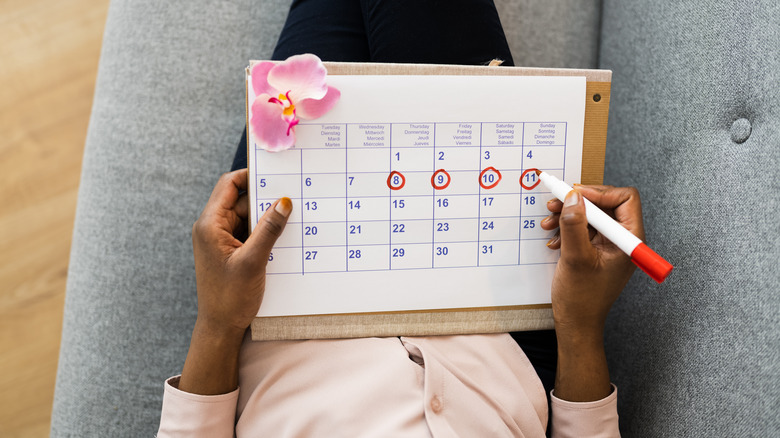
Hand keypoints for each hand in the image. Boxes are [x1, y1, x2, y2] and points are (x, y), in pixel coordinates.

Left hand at [179, 169, 290, 394]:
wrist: (220, 327)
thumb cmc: (231, 297)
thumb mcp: (254, 260)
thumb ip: (269, 229)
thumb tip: (284, 202)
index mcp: (210, 225)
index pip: (229, 185)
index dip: (250, 176)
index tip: (276, 174)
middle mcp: (212, 228)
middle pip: (240, 200)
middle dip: (264, 199)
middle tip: (291, 197)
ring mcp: (220, 240)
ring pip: (246, 217)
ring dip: (266, 218)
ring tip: (290, 218)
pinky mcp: (229, 251)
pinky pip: (248, 232)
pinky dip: (263, 232)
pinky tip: (281, 236)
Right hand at [541, 185, 642, 334]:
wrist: (575, 322)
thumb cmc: (582, 298)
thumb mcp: (576, 258)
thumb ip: (574, 225)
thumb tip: (573, 197)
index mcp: (629, 240)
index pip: (625, 199)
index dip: (599, 193)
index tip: (575, 195)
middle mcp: (621, 239)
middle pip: (604, 204)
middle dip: (578, 203)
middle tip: (555, 204)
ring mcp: (607, 244)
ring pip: (589, 215)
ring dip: (567, 215)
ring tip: (548, 223)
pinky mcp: (593, 249)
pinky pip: (581, 228)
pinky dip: (565, 229)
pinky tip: (552, 239)